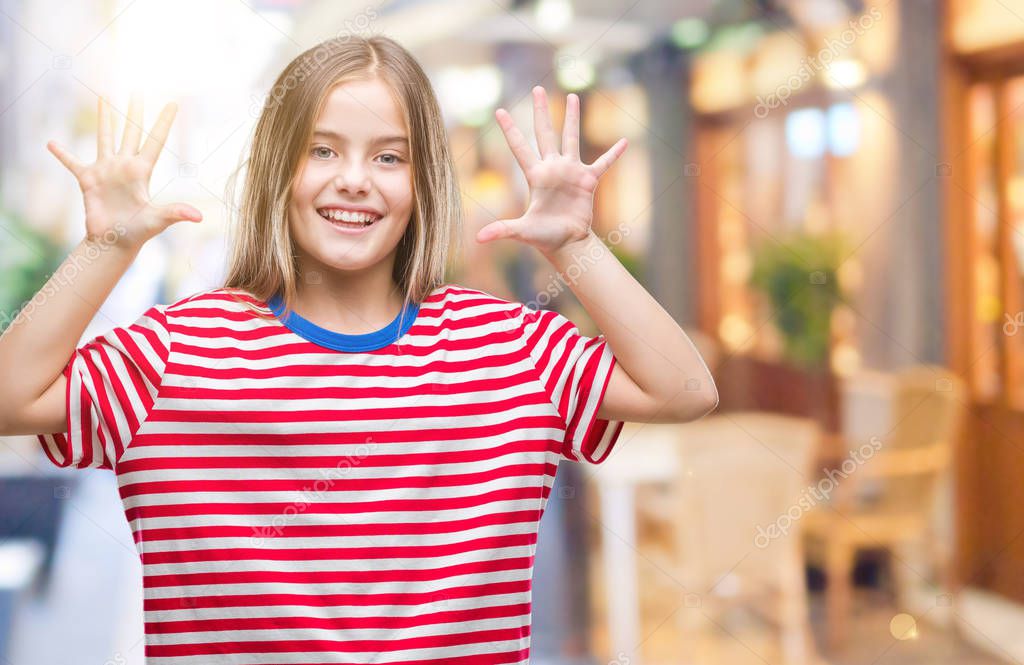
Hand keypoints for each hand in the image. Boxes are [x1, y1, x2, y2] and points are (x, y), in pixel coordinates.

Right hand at [46, 92, 201, 250]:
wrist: (113, 243)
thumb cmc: (137, 232)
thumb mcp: (157, 220)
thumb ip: (175, 213)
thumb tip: (198, 217)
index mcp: (141, 171)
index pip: (155, 140)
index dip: (163, 122)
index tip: (174, 103)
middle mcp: (124, 166)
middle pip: (130, 131)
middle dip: (133, 110)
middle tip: (136, 89)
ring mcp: (106, 171)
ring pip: (105, 137)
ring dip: (104, 118)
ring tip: (103, 96)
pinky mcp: (88, 180)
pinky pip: (72, 163)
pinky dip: (62, 154)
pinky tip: (51, 143)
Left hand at [475, 86, 626, 255]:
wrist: (566, 243)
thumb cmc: (543, 237)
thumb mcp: (521, 231)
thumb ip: (502, 230)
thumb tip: (478, 239)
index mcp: (535, 176)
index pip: (519, 147)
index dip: (510, 129)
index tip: (498, 111)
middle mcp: (552, 168)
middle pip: (545, 133)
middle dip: (541, 112)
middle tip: (537, 89)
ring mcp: (571, 172)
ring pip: (571, 138)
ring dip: (572, 118)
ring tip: (572, 96)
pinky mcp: (588, 181)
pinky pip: (603, 163)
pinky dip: (614, 154)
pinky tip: (624, 141)